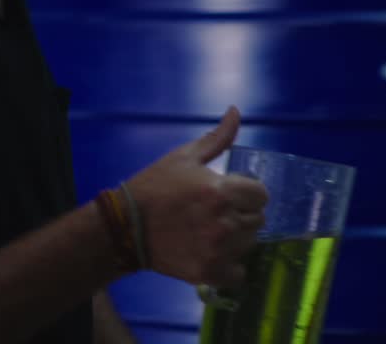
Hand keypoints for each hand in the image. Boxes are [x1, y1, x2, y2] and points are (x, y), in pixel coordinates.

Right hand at [125, 107, 268, 287]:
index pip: (261, 195)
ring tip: (213, 233)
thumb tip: (235, 111)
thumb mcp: (184, 157)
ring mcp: (217, 250)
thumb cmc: (155, 187)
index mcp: (221, 191)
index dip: (248, 193)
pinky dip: (229, 267)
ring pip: (248, 245)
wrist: (124, 227)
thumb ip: (217, 138)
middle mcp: (224, 222)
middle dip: (242, 214)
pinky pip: (238, 274)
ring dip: (236, 239)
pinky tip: (212, 254)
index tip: (231, 195)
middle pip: (257, 220)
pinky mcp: (208, 272)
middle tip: (218, 213)